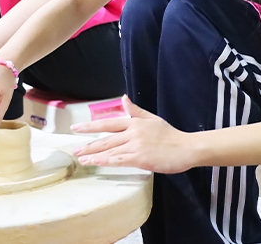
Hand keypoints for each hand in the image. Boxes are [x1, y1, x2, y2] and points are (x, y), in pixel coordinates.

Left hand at [71, 96, 197, 173]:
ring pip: (110, 149)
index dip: (90, 126)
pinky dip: (106, 161)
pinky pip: (119, 160)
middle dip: (88, 144)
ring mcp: (135, 145)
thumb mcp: (153, 119)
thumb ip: (136, 111)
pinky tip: (96, 162)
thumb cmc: (170, 135)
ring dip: (94, 154)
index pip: (108, 123)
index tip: (76, 128)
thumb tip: (124, 98)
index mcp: (134, 122)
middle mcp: (132, 132)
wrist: (186, 148)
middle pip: (105, 138)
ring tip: (81, 158)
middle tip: (74, 149)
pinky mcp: (140, 158)